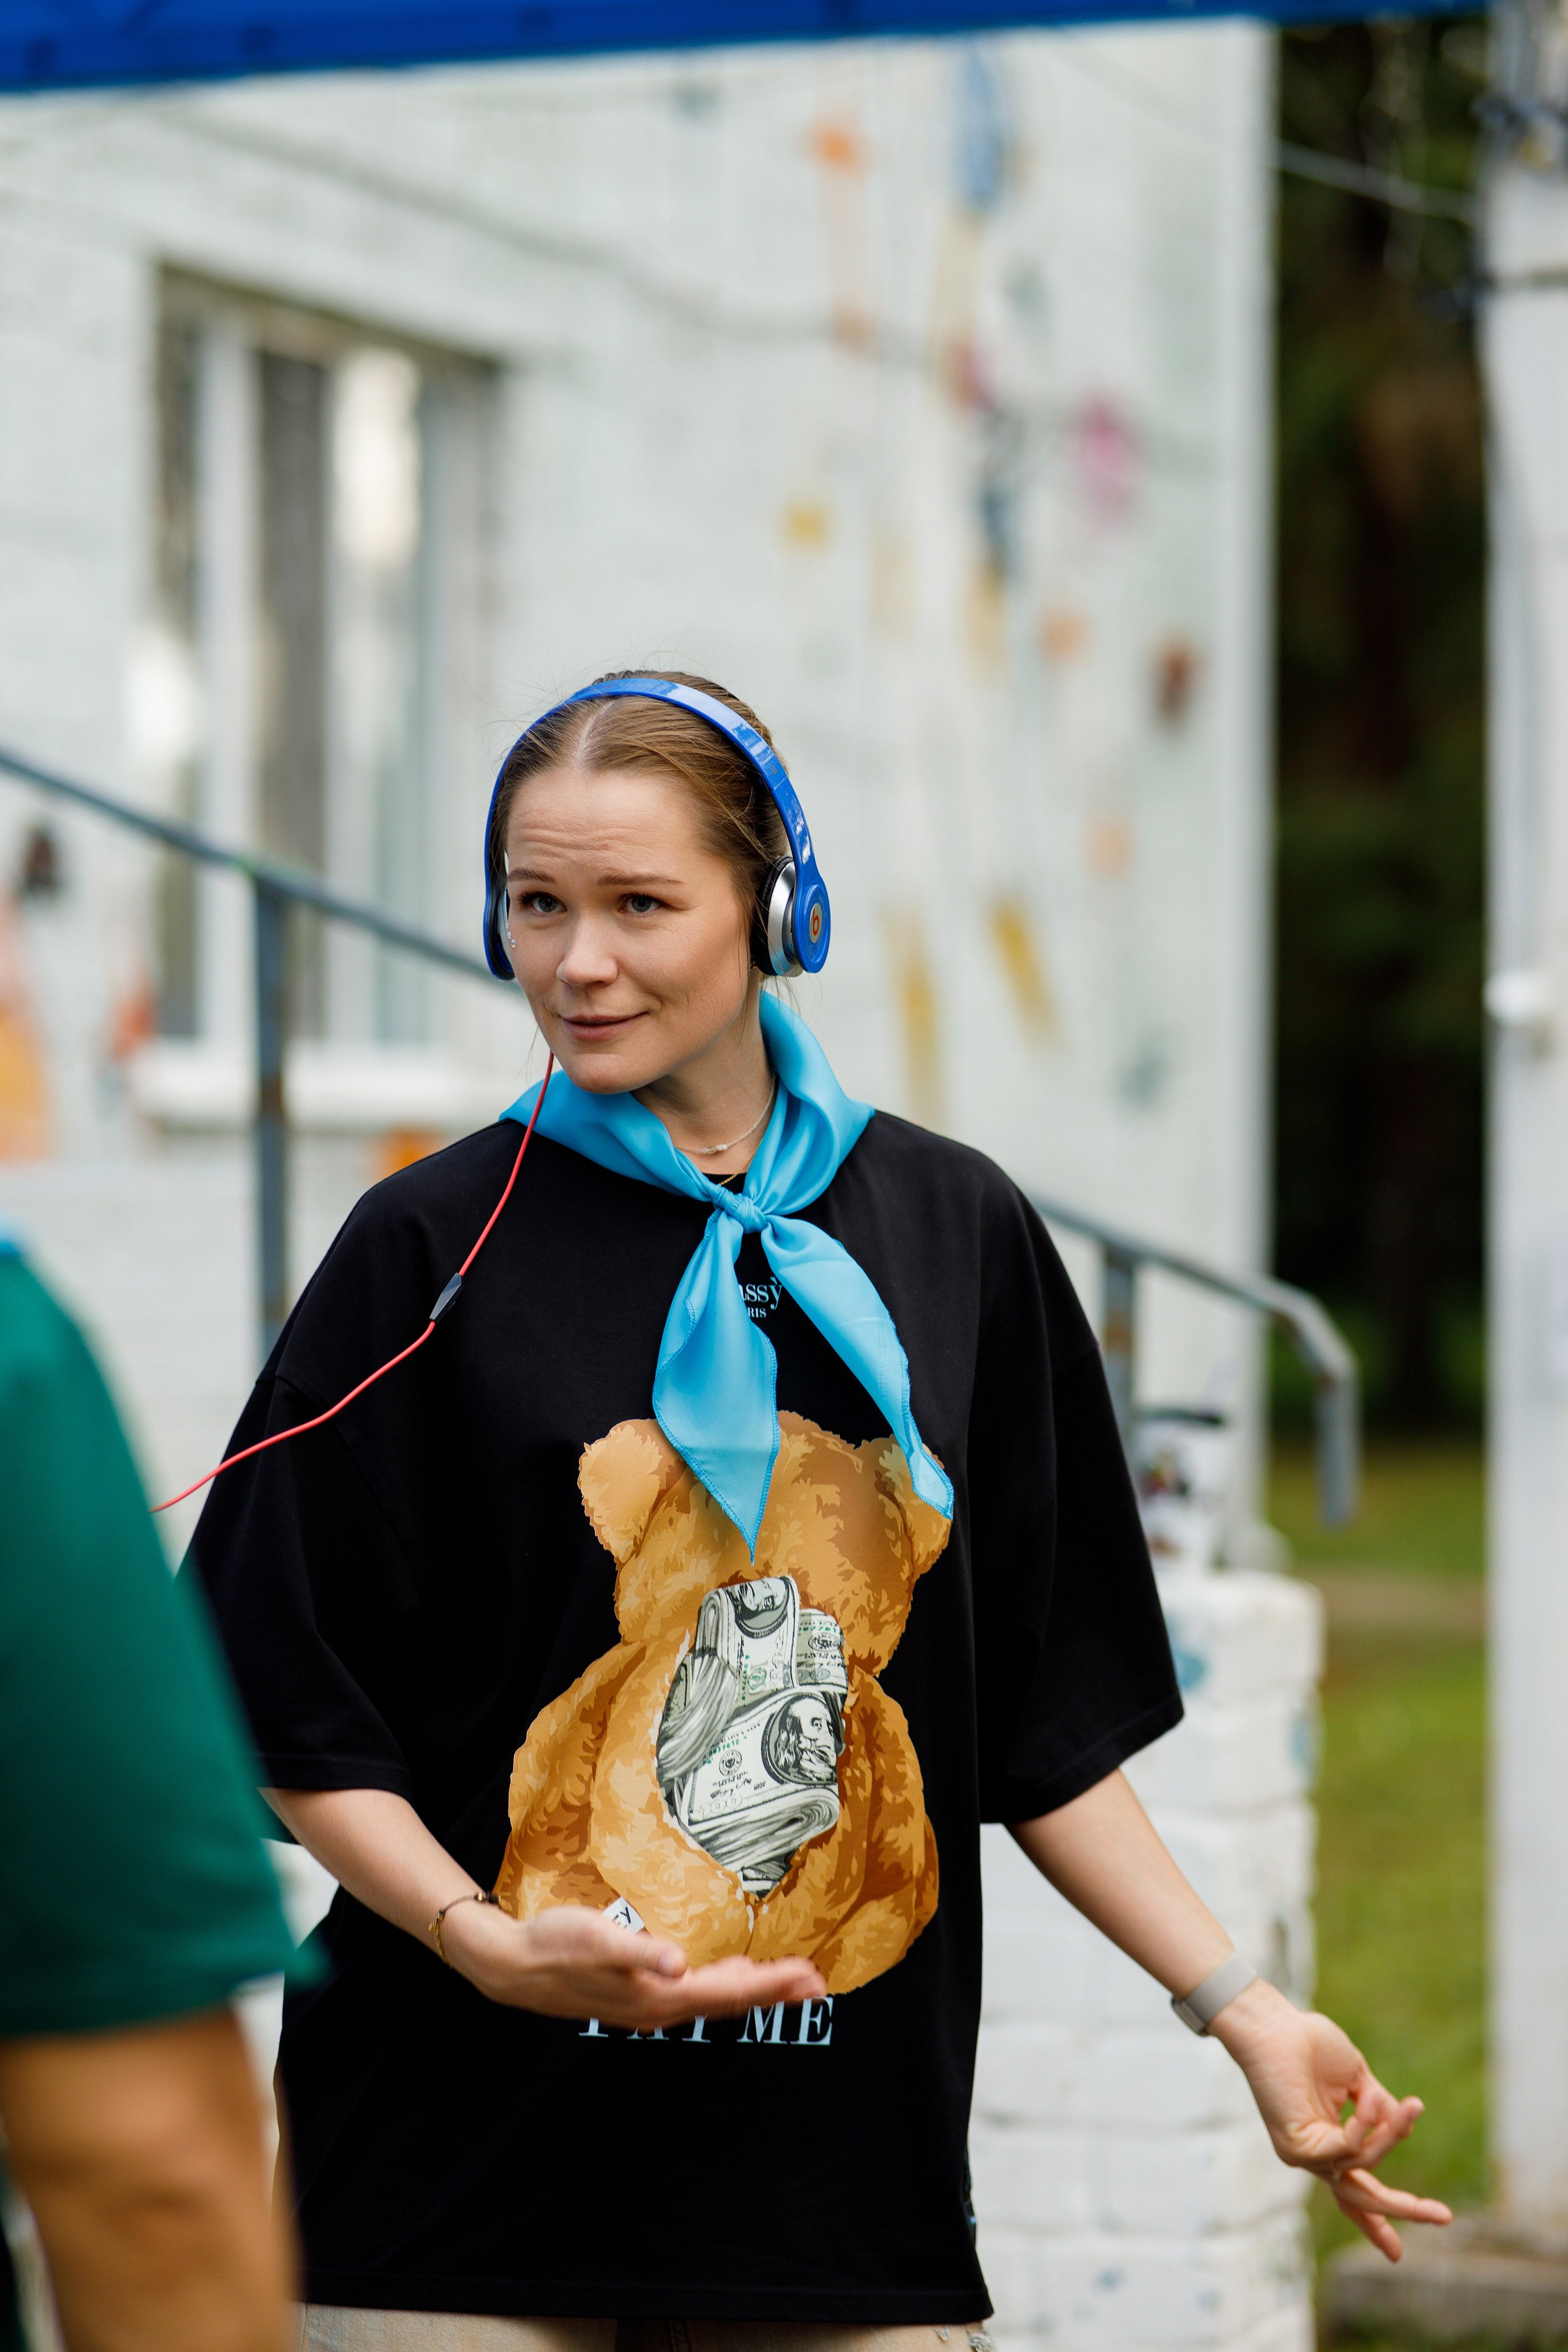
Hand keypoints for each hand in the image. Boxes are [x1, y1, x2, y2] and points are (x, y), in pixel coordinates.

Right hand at [438, 1900, 824, 2030]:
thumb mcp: (594, 1939)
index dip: (772, 1985)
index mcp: (658, 1996)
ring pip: (714, 1999)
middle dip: (775, 1990)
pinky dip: (722, 1984)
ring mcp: (649, 2005)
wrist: (514, 1966)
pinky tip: (731, 1969)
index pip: (728, 1992)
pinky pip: (695, 1994)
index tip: (811, 1977)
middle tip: (817, 1981)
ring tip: (787, 1979)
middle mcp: (659, 2008)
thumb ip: (638, 1951)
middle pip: (729, 2001)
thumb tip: (679, 1963)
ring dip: (753, 1989)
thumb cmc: (555, 1945)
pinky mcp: (639, 1994)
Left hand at [1210, 1980, 1452, 2260]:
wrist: (1274, 2025)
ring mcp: (1304, 2156)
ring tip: (1411, 2106)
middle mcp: (1315, 2156)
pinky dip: (1363, 2129)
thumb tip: (1404, 2129)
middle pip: (1362, 2198)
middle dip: (1403, 2209)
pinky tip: (1369, 2103)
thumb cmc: (1309, 2044)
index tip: (1396, 2256)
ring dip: (1391, 2136)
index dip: (1375, 2223)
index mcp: (1328, 2142)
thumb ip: (1378, 2109)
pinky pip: (1344, 2150)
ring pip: (1363, 2165)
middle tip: (1444, 2217)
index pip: (1353, 2194)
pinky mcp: (1296, 2149)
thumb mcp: (1357, 2078)